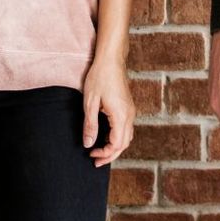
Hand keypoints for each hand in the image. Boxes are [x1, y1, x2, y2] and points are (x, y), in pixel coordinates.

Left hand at [81, 53, 135, 167]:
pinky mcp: (129, 107)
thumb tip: (88, 144)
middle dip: (110, 155)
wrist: (111, 60)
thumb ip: (90, 125)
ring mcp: (131, 111)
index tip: (91, 154)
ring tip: (100, 151)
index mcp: (121, 116)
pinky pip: (126, 128)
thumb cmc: (99, 77)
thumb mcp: (90, 102)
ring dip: (115, 147)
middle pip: (124, 144)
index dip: (104, 153)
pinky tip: (106, 136)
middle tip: (96, 160)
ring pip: (127, 137)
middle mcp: (129, 115)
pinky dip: (118, 138)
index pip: (116, 145)